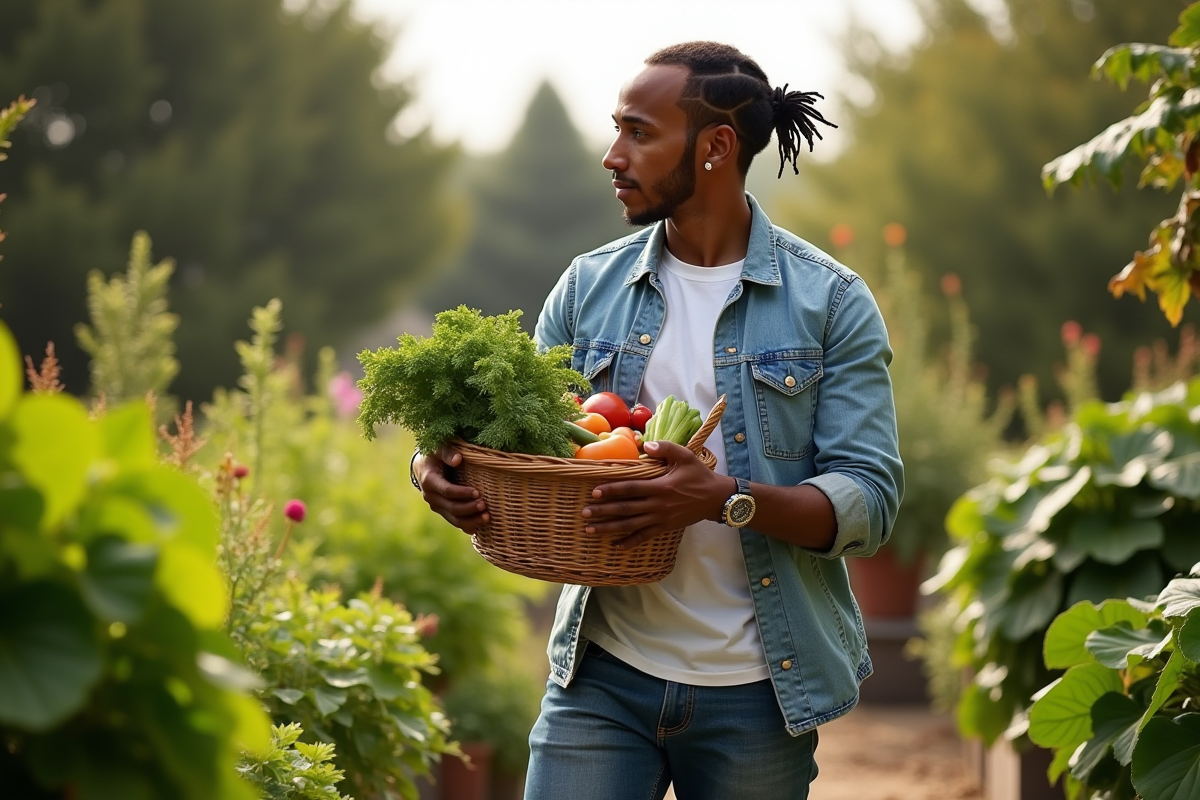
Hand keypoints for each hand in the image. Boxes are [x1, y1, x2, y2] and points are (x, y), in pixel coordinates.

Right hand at [413, 447, 488, 533]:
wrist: (423, 467)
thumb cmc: (434, 455)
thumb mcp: (438, 449)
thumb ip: (447, 452)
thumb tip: (458, 459)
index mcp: (429, 481)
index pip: (447, 491)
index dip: (462, 493)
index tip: (477, 492)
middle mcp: (431, 496)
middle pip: (452, 507)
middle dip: (469, 508)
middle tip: (484, 506)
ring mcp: (437, 506)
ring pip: (454, 519)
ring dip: (470, 520)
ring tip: (487, 517)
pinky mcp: (443, 511)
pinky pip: (455, 521)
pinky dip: (467, 525)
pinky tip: (480, 526)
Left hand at [582, 440, 735, 549]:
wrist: (716, 499)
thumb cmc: (699, 475)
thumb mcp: (685, 455)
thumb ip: (665, 448)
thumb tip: (645, 444)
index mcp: (660, 486)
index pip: (630, 489)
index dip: (611, 490)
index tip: (594, 492)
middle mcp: (657, 505)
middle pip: (625, 509)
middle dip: (603, 511)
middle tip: (584, 513)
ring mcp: (660, 519)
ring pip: (630, 525)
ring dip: (609, 528)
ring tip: (591, 530)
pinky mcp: (665, 527)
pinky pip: (644, 537)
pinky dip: (629, 542)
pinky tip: (615, 545)